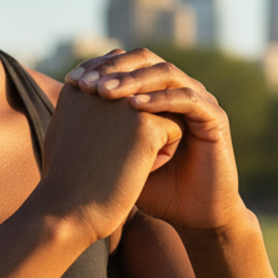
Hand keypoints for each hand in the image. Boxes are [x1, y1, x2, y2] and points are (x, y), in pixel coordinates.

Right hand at [37, 66, 183, 243]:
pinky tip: (135, 172)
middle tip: (109, 161)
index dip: (119, 126)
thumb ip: (83, 107)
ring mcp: (123, 102)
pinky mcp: (145, 123)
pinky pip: (175, 131)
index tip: (98, 151)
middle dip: (136, 132)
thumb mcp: (66, 132)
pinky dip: (161, 156)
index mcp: (79, 86)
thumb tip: (96, 94)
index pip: (122, 92)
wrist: (65, 213)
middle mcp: (101, 85)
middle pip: (144, 101)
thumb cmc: (63, 182)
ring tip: (121, 165)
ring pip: (162, 114)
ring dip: (151, 142)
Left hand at [66, 48, 244, 230]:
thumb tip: (62, 106)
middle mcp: (178, 91)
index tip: (70, 81)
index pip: (126, 64)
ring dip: (133, 80)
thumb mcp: (118, 155)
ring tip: (105, 92)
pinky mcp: (215, 118)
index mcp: (156, 93)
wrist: (192, 216)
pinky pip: (187, 100)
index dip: (99, 68)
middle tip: (86, 83)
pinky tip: (134, 108)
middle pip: (145, 60)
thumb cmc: (153, 188)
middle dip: (114, 69)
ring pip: (166, 74)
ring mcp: (199, 101)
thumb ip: (99, 128)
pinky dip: (160, 100)